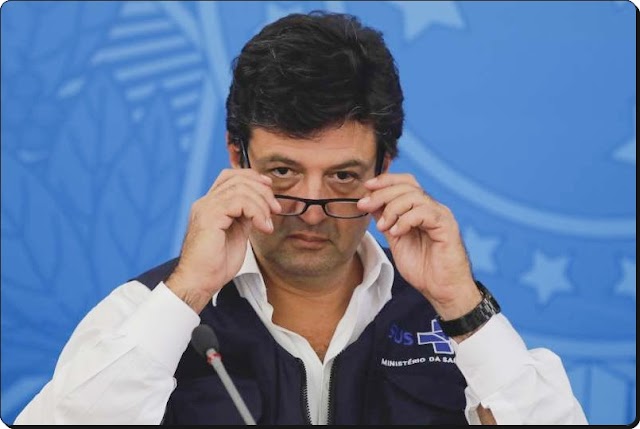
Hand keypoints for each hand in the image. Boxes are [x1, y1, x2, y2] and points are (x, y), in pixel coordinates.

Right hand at [166, 169, 280, 312]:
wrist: (200, 282)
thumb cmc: (216, 264)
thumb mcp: (237, 234)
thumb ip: (245, 217)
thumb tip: (261, 206)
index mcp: (211, 206)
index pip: (230, 177)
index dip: (252, 177)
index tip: (269, 189)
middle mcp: (206, 203)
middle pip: (238, 179)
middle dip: (262, 191)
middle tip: (275, 209)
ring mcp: (206, 208)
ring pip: (240, 188)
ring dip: (261, 204)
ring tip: (267, 223)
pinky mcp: (209, 216)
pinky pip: (238, 202)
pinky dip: (256, 212)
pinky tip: (261, 226)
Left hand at [357, 173, 481, 319]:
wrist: (442, 290)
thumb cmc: (424, 268)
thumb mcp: (396, 240)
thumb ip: (386, 220)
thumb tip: (370, 203)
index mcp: (421, 209)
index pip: (405, 183)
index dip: (385, 181)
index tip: (366, 187)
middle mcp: (432, 208)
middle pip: (407, 186)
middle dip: (382, 193)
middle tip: (365, 205)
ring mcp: (440, 215)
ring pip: (414, 196)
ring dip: (392, 209)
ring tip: (383, 227)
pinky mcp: (447, 226)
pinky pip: (424, 212)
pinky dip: (405, 220)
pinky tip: (396, 232)